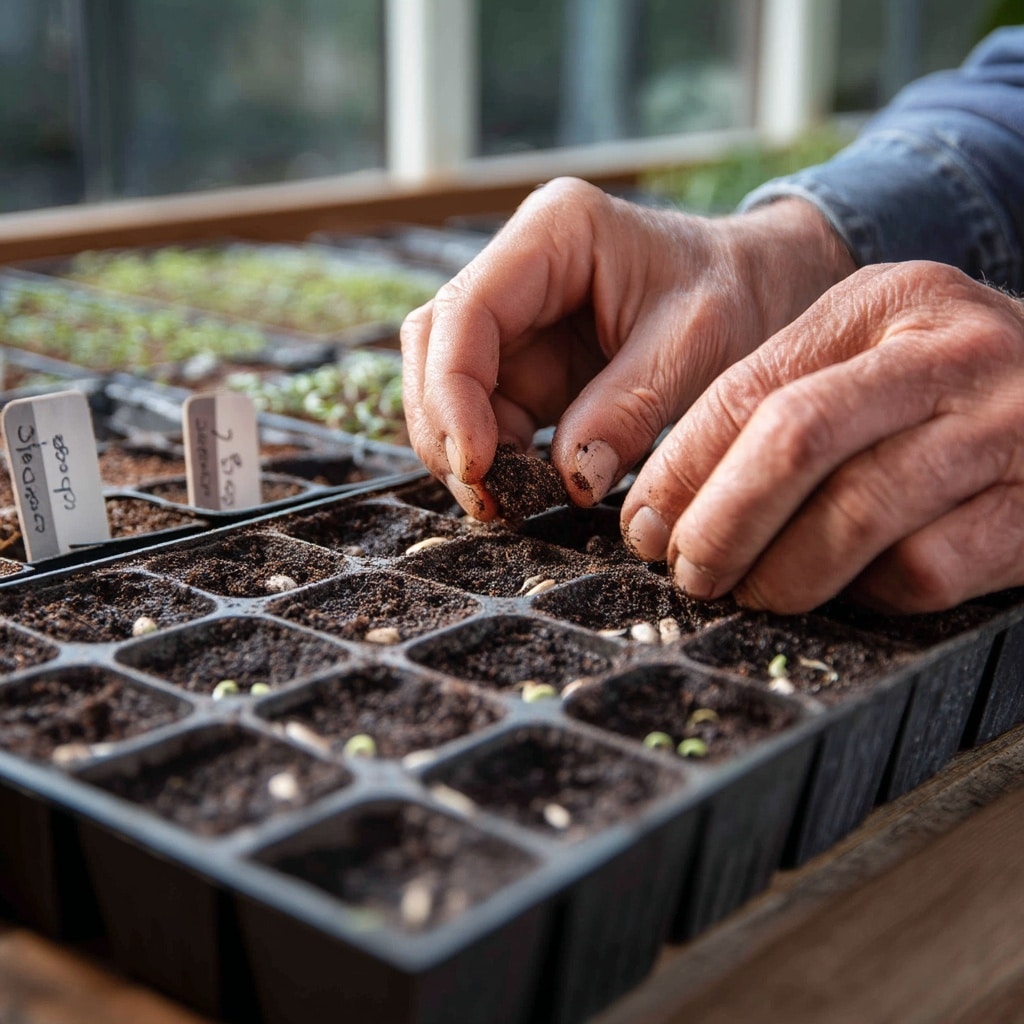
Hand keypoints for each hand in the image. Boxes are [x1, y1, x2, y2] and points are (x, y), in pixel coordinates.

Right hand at [401, 178, 853, 517]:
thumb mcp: (699, 346)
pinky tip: (520, 489)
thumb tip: (571, 478)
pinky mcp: (530, 363)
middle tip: (485, 497)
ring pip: (449, 384)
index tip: (477, 465)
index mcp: (555, 233)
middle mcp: (521, 268)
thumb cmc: (739, 296)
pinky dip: (492, 456)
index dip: (454, 393)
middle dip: (447, 426)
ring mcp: (520, 317)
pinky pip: (485, 412)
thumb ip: (632, 406)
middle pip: (438, 347)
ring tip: (502, 501)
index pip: (467, 312)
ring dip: (463, 446)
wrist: (762, 291)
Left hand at [622, 261, 1023, 612]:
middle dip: (720, 521)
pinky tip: (851, 587)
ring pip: (855, 515)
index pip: (750, 387)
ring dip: (780, 572)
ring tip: (751, 591)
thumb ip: (780, 402)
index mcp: (888, 301)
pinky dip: (866, 592)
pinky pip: (922, 569)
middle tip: (690, 570)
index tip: (647, 523)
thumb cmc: (949, 389)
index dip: (682, 468)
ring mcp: (1009, 428)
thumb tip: (668, 503)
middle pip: (794, 440)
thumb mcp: (872, 354)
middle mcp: (952, 351)